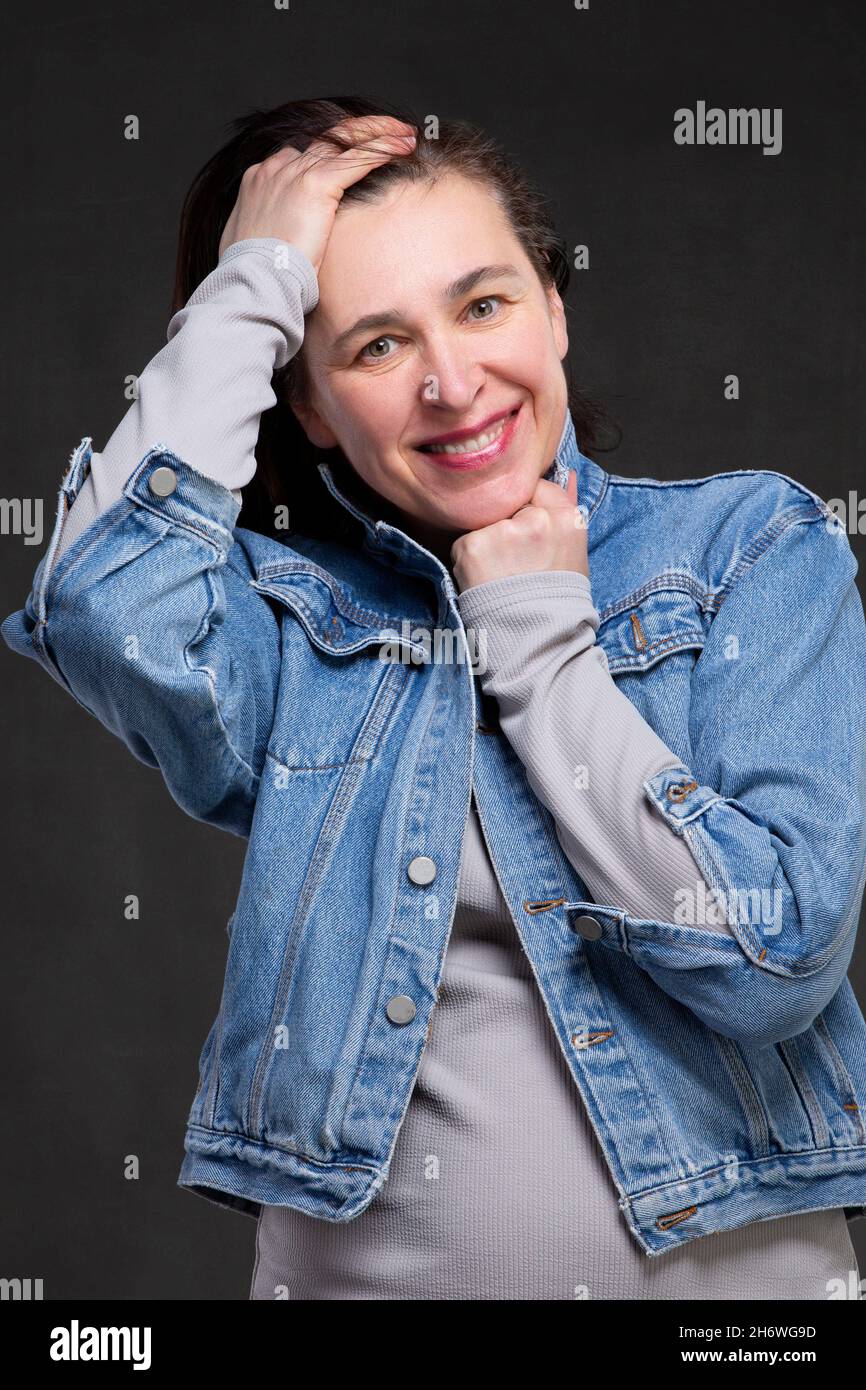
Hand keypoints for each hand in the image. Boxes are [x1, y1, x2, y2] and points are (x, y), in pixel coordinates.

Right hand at [218, 115, 417, 270]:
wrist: (253, 281)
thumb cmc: (254, 275)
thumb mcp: (256, 246)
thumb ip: (272, 232)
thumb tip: (283, 243)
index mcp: (259, 181)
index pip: (299, 155)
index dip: (329, 152)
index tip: (350, 157)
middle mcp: (276, 169)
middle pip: (324, 139)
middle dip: (359, 133)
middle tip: (388, 132)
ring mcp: (294, 173)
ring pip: (344, 140)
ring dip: (379, 134)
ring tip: (405, 134)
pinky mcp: (315, 185)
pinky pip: (357, 158)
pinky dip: (383, 149)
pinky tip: (403, 145)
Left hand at [451, 468, 588, 591]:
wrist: (537, 643)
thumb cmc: (557, 600)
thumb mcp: (574, 552)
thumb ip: (566, 510)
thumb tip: (566, 474)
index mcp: (568, 518)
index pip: (537, 487)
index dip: (527, 509)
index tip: (527, 534)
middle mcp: (537, 520)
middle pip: (508, 502)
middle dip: (506, 523)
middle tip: (515, 560)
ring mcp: (504, 532)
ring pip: (485, 520)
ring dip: (488, 541)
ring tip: (502, 573)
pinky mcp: (474, 546)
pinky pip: (464, 540)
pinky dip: (470, 558)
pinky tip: (486, 580)